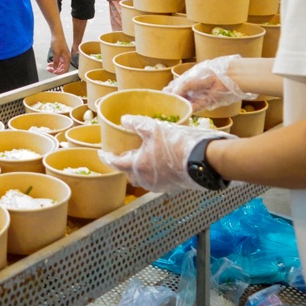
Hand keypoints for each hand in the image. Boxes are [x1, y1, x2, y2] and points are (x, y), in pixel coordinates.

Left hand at [46, 34, 70, 74]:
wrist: (57, 34)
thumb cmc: (58, 42)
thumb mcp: (56, 53)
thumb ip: (56, 61)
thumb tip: (55, 68)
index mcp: (67, 58)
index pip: (65, 69)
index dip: (59, 72)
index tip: (54, 72)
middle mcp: (66, 58)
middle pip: (62, 68)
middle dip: (55, 70)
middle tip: (49, 70)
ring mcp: (63, 56)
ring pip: (59, 65)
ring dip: (54, 67)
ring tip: (48, 67)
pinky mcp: (61, 54)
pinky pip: (58, 61)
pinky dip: (54, 63)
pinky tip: (50, 64)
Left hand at [101, 116, 233, 192]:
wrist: (203, 160)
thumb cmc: (176, 143)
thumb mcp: (154, 128)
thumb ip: (136, 123)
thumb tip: (124, 120)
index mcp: (138, 166)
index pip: (115, 163)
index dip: (106, 157)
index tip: (102, 153)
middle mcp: (147, 179)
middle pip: (129, 174)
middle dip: (125, 165)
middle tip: (126, 153)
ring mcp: (161, 185)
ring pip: (144, 179)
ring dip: (140, 169)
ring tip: (144, 156)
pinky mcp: (173, 186)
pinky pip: (158, 181)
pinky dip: (154, 172)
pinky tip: (161, 161)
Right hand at [165, 55, 247, 112]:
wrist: (222, 79)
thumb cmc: (204, 75)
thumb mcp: (187, 81)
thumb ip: (178, 90)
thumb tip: (171, 98)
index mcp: (183, 81)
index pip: (171, 88)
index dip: (165, 93)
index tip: (158, 98)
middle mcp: (188, 90)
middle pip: (176, 98)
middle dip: (170, 102)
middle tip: (162, 108)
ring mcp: (195, 98)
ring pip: (183, 105)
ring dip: (178, 108)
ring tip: (169, 113)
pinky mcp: (202, 105)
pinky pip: (192, 110)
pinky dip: (187, 112)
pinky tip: (180, 114)